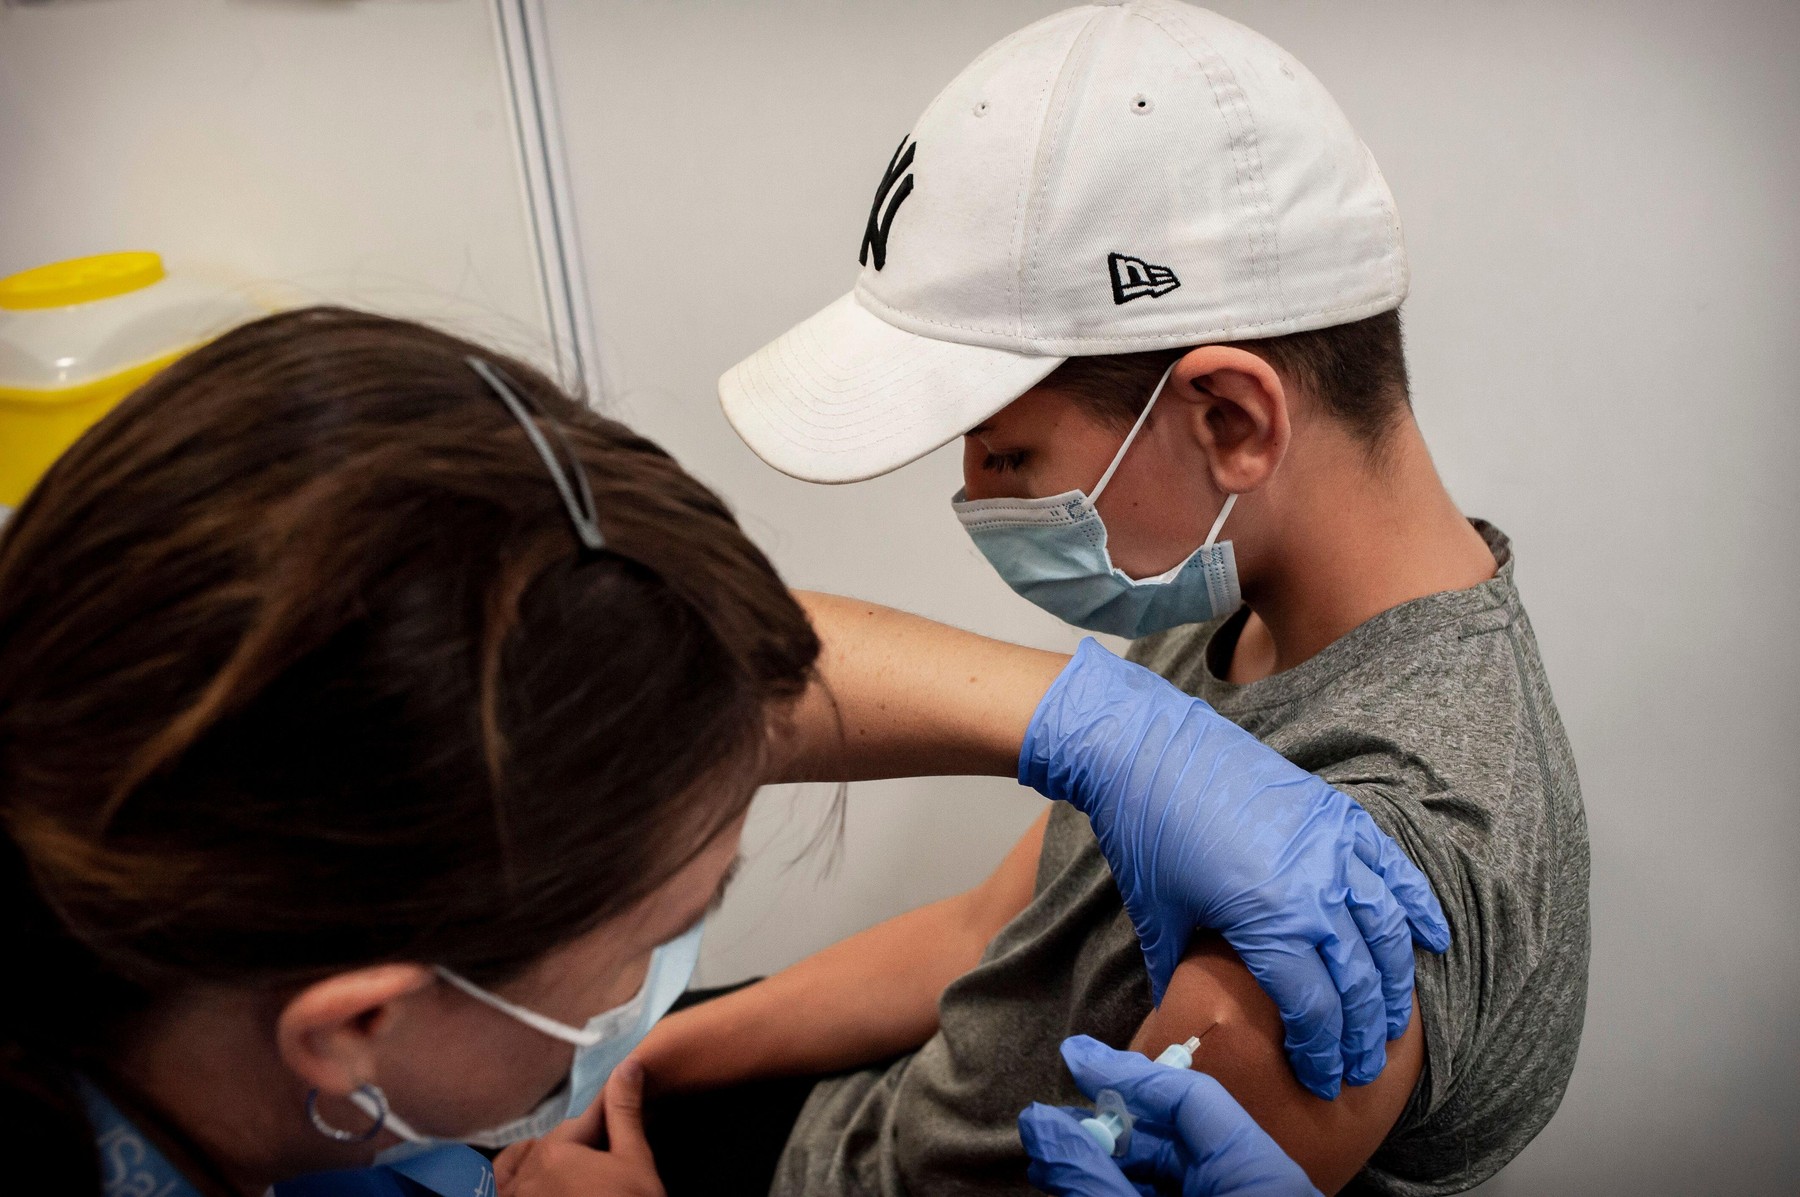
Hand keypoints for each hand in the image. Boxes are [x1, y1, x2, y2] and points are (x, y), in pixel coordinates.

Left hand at [493, 1060, 664, 1196]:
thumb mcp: (635, 1160)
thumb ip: (624, 1110)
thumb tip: (627, 1063)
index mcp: (556, 1152)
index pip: (584, 1121)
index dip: (608, 1120)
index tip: (619, 1115)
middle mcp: (526, 1174)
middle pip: (556, 1145)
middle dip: (581, 1144)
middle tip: (606, 1158)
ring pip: (531, 1165)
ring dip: (552, 1162)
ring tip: (582, 1174)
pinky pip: (503, 1185)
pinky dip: (515, 1177)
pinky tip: (536, 1178)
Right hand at [1017, 1036, 1320, 1196]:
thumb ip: (1092, 1174)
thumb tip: (1037, 1123)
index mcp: (1263, 1171)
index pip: (1190, 1093)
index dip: (1126, 1071)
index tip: (1074, 1056)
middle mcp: (1258, 1182)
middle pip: (1174, 1133)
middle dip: (1106, 1128)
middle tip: (1048, 1122)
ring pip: (1168, 1168)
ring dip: (1108, 1163)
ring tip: (1051, 1158)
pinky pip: (1174, 1192)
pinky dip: (1126, 1189)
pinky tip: (1083, 1183)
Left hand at [1019, 639, 1450, 1097]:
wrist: (1147, 747)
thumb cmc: (1146, 833)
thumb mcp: (1158, 917)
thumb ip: (1180, 976)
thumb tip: (1180, 1023)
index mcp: (1268, 920)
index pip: (1315, 1009)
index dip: (1324, 1053)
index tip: (1326, 1082)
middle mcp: (1314, 886)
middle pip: (1360, 980)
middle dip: (1366, 1034)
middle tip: (1364, 1068)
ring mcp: (1333, 846)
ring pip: (1389, 932)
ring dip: (1397, 984)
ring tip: (1393, 1023)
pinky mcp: (1337, 815)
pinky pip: (1393, 869)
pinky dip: (1419, 907)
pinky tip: (1433, 941)